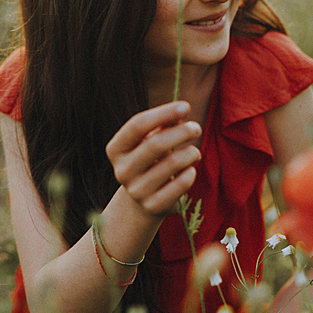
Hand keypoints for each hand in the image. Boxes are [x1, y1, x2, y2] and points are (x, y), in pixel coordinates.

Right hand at [106, 101, 200, 217]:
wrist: (143, 201)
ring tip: (194, 153)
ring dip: (190, 153)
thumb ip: (162, 125)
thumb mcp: (150, 140)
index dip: (163, 113)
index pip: (137, 125)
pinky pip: (181, 184)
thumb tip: (180, 113)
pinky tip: (190, 171)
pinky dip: (190, 173)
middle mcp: (122, 171)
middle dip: (181, 132)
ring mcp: (136, 191)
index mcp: (116, 149)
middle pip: (155, 144)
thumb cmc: (150, 161)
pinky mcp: (153, 206)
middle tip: (196, 128)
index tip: (186, 106)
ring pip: (172, 164)